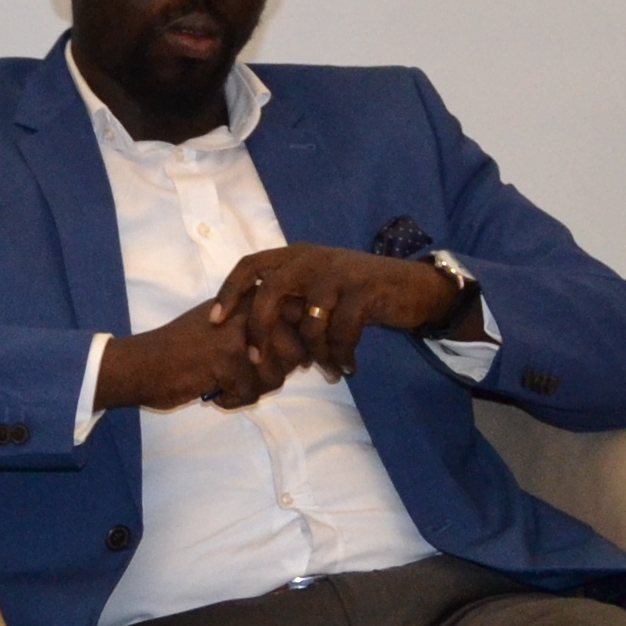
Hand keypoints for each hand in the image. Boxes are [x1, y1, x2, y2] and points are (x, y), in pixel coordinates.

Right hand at [95, 298, 304, 412]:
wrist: (142, 364)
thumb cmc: (185, 348)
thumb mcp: (226, 324)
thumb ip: (264, 328)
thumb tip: (308, 351)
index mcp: (250, 298)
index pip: (300, 321)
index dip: (292, 347)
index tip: (263, 357)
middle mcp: (247, 310)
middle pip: (296, 351)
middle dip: (275, 372)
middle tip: (242, 374)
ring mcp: (237, 334)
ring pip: (277, 375)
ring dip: (253, 388)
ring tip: (225, 382)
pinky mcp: (226, 360)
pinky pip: (252, 393)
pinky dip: (233, 400)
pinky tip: (213, 392)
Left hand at [206, 245, 480, 381]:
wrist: (411, 287)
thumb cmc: (355, 294)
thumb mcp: (317, 289)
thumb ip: (288, 302)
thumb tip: (252, 337)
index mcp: (295, 256)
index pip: (250, 265)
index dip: (228, 292)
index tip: (214, 321)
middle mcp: (312, 258)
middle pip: (272, 290)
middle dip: (260, 328)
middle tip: (258, 360)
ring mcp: (339, 272)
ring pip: (311, 320)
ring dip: (315, 353)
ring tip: (325, 370)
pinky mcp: (364, 290)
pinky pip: (343, 331)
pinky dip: (342, 355)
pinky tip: (347, 367)